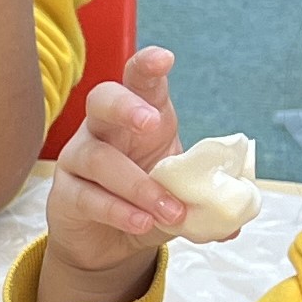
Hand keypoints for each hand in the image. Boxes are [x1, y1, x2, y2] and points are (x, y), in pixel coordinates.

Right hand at [32, 47, 189, 301]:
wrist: (107, 243)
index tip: (165, 59)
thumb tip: (236, 221)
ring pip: (98, 157)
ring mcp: (79, 158)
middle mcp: (104, 129)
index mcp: (141, 117)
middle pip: (102, 100)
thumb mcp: (182, 196)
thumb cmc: (146, 203)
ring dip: (137, 186)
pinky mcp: (66, 193)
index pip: (140, 81)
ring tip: (169, 211)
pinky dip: (119, 211)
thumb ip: (206, 201)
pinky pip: (87, 197)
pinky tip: (141, 223)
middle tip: (150, 123)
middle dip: (125, 106)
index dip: (148, 66)